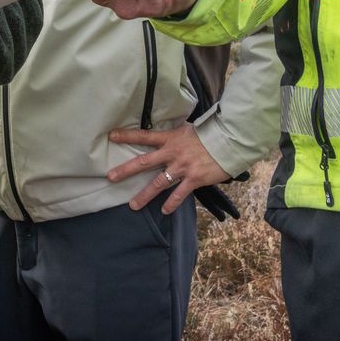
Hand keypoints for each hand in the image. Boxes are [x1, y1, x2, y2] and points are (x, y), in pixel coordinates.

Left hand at [106, 123, 234, 214]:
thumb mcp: (188, 129)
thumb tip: (167, 136)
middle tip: (110, 177)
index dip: (127, 135)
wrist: (229, 141)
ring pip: (158, 183)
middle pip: (144, 161)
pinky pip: (179, 194)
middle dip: (126, 170)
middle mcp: (172, 153)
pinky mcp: (193, 179)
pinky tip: (164, 211)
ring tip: (133, 205)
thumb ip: (175, 135)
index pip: (144, 136)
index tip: (111, 136)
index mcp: (170, 138)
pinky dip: (171, 203)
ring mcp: (182, 167)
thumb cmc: (209, 134)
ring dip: (144, 195)